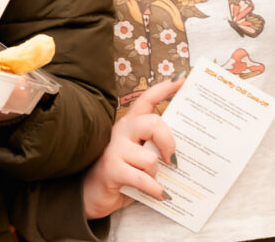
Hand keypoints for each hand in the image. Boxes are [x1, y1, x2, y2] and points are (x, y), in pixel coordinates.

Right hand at [82, 78, 181, 219]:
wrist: (92, 194)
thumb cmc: (122, 173)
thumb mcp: (139, 156)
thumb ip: (154, 148)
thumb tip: (182, 154)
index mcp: (130, 124)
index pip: (147, 99)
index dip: (164, 88)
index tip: (181, 80)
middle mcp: (122, 131)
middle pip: (154, 123)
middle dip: (169, 143)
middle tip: (172, 160)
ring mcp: (115, 149)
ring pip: (150, 157)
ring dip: (157, 175)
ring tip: (154, 182)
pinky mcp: (112, 169)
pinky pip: (143, 179)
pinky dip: (155, 190)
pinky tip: (159, 194)